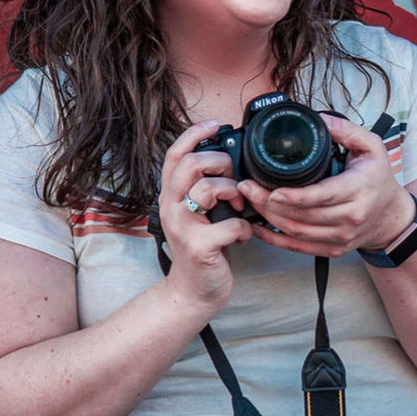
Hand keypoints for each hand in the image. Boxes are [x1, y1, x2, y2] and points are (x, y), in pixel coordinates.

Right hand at [157, 120, 252, 311]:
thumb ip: (207, 189)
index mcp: (171, 195)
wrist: (193, 292)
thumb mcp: (199, 213)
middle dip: (221, 164)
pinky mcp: (199, 247)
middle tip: (233, 180)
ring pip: (208, 189)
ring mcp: (182, 227)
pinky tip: (243, 237)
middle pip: (191, 164)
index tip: (215, 124)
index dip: (194, 134)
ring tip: (239, 208)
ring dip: (234, 193)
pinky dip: (245, 229)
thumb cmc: (203, 248)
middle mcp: (170, 207)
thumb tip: (234, 164)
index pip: (174, 155)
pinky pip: (231, 224)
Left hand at [237, 113, 416, 257]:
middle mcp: (350, 217)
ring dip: (268, 218)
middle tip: (246, 187)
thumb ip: (346, 130)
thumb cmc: (379, 179)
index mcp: (357, 190)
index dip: (293, 196)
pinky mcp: (332, 249)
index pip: (321, 196)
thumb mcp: (372, 146)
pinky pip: (298, 247)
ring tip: (250, 200)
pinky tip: (258, 227)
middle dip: (268, 203)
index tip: (271, 190)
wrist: (391, 217)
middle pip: (302, 215)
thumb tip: (319, 119)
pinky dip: (274, 240)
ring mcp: (340, 237)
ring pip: (296, 232)